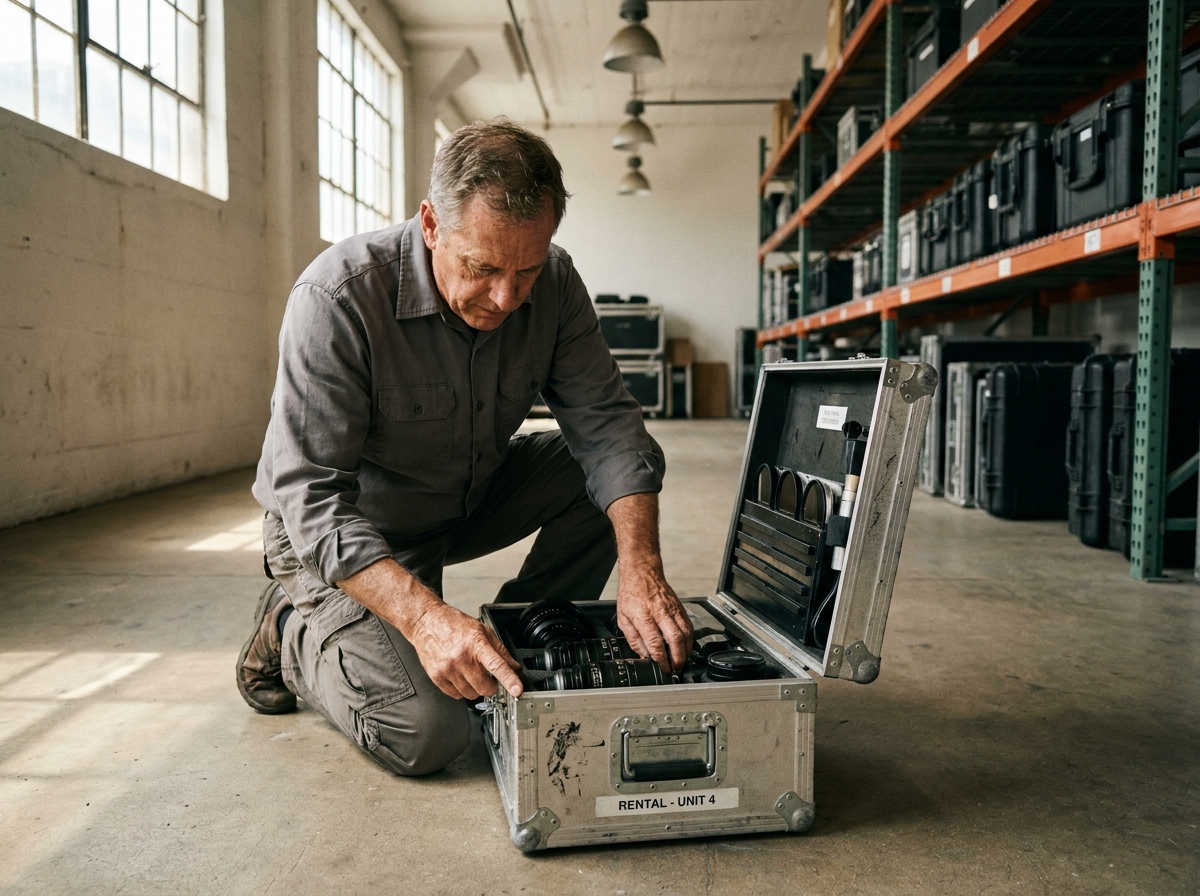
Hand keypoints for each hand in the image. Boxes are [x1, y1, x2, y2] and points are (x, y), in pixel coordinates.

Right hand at [338, 558, 523, 700]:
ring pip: (471, 694)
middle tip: (488, 676)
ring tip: (470, 672)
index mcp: (475, 644)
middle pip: (484, 687)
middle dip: (491, 685)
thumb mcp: (482, 630)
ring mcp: (447, 669)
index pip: (496, 665)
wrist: (425, 622)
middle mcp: (461, 658)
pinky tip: (459, 676)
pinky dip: (461, 690)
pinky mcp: (437, 677)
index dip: (509, 679)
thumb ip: (500, 650)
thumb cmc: (453, 624)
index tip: (517, 690)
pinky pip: (456, 695)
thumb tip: (514, 667)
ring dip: (475, 688)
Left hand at [616, 563, 693, 672]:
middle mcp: (660, 612)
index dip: (661, 659)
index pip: (655, 642)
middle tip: (676, 668)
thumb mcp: (622, 617)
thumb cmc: (631, 593)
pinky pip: (689, 625)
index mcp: (643, 615)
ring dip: (686, 650)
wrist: (642, 571)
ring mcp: (672, 609)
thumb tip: (644, 655)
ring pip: (686, 633)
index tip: (663, 668)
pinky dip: (690, 639)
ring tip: (682, 660)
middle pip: (675, 638)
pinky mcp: (679, 607)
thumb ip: (633, 638)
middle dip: (678, 657)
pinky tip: (686, 646)